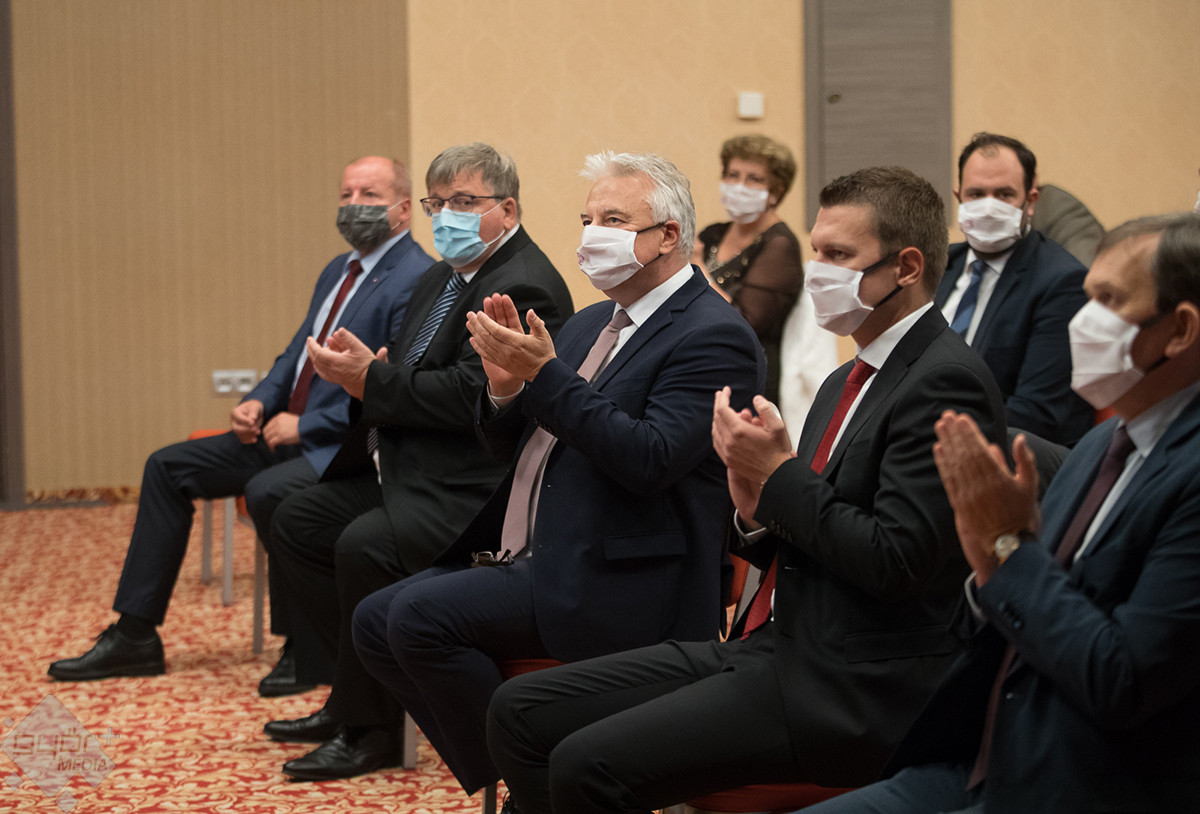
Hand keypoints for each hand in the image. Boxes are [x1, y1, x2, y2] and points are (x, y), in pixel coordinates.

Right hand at [230, 399, 263, 442]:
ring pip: (239, 435)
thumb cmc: (254, 407)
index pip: (238, 417)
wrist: (256, 412)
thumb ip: (253, 412)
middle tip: (255, 429)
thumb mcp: (255, 406)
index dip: (245, 421)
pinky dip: (248, 441)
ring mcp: (236, 428)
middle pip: (236, 428)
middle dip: (246, 430)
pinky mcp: (241, 434)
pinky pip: (242, 439)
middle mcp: (234, 421)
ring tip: (258, 432)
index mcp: (235, 412)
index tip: (253, 422)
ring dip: (249, 436)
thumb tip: (252, 420)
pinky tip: (255, 439)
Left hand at [262, 412, 299, 450]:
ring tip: (272, 447)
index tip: (270, 437)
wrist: (308, 427)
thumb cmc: (301, 425)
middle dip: (267, 438)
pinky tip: (274, 449)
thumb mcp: (290, 419)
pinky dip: (271, 447)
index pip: (268, 425)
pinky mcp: (281, 436)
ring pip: (267, 437)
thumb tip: (275, 432)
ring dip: (268, 443)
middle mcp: (277, 421)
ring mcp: (278, 429)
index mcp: (279, 416)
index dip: (268, 432)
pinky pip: (271, 443)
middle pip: (265, 431)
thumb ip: (281, 423)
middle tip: (270, 443)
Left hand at [307, 328, 375, 399]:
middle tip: (310, 342)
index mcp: (335, 361)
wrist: (372, 383)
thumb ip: (348, 338)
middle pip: (316, 360)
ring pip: (319, 367)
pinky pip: (323, 374)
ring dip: (315, 358)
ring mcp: (334, 377)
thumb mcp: (360, 348)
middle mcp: (332, 370)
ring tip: (316, 351)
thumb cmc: (367, 366)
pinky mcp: (338, 381)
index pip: (318, 352)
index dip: (312, 345)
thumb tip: (339, 330)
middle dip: (311, 350)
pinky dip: (319, 367)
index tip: (310, 338)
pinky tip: (320, 365)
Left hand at [466, 293, 555, 393]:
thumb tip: (530, 311)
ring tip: (469, 323)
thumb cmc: (544, 353)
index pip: (496, 330)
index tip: (480, 313)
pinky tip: (472, 339)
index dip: (486, 321)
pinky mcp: (502, 363)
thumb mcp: (543, 336)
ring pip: (484, 344)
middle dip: (477, 324)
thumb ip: (536, 323)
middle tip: (470, 314)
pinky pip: (486, 355)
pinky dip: (478, 347)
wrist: (543, 373)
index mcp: (517, 342)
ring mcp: (503, 358)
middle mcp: (507, 351)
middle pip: (487, 336)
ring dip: (475, 333)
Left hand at [712, 388, 794, 519]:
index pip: (723, 409)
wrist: (777, 475)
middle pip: (717, 418)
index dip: (723, 397)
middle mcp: (729, 441)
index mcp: (739, 431)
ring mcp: (727, 452)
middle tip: (722, 396)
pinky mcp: (728, 460)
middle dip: (718, 405)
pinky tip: (723, 427)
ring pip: (715, 430)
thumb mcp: (777, 426)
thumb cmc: (779, 450)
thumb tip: (756, 399)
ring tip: (723, 410)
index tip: (726, 390)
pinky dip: (717, 431)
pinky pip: (717, 442)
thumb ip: (765, 409)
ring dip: (717, 418)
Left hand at [932, 410, 1038, 583]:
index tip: (962, 418)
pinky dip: (942, 463)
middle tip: (946, 416)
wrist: (1007, 544)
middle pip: (963, 453)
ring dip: (946, 443)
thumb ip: (1025, 460)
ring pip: (954, 464)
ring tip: (940, 427)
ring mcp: (967, 494)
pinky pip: (948, 480)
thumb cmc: (1021, 513)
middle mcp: (980, 485)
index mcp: (998, 478)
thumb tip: (1019, 438)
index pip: (979, 449)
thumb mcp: (1030, 486)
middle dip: (954, 433)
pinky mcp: (958, 503)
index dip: (969, 432)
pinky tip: (938, 449)